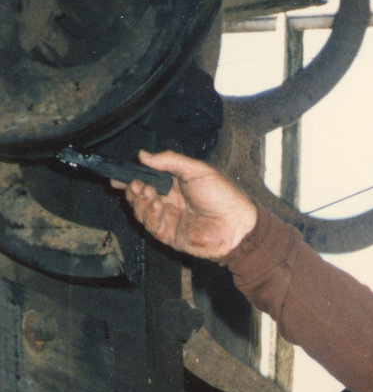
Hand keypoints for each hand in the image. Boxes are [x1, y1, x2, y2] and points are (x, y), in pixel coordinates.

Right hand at [117, 150, 257, 259]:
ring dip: (140, 202)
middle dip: (133, 189)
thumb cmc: (222, 195)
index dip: (130, 178)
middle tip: (137, 184)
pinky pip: (151, 226)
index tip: (117, 175)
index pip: (145, 180)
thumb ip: (169, 161)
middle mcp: (169, 202)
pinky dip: (149, 215)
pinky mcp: (170, 236)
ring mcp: (169, 219)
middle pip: (138, 197)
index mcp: (174, 184)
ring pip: (141, 212)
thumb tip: (143, 155)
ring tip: (148, 193)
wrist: (236, 223)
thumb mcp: (196, 170)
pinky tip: (156, 206)